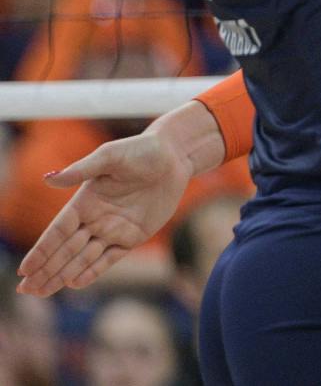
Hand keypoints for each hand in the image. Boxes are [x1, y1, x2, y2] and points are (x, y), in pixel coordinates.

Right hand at [15, 130, 195, 295]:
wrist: (174, 157)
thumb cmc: (141, 151)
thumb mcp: (110, 157)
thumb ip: (81, 170)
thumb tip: (48, 178)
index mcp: (84, 202)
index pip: (57, 231)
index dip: (41, 251)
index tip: (24, 269)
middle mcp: (94, 219)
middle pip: (65, 250)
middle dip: (45, 270)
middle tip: (26, 290)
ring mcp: (113, 230)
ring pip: (83, 258)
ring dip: (63, 275)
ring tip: (42, 291)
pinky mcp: (133, 237)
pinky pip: (110, 258)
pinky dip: (94, 271)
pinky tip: (76, 283)